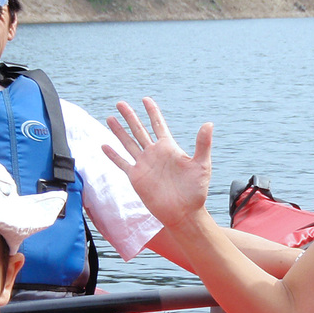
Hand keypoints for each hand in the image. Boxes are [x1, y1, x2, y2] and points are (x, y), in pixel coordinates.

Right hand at [104, 97, 213, 227]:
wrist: (184, 213)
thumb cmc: (196, 191)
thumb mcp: (201, 165)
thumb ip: (202, 144)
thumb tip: (209, 123)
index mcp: (169, 148)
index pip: (158, 124)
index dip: (152, 111)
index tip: (145, 99)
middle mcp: (154, 154)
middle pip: (139, 130)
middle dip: (130, 116)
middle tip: (120, 103)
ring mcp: (144, 165)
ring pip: (128, 143)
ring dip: (119, 131)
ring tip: (110, 118)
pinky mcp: (136, 178)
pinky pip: (122, 163)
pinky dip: (113, 155)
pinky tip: (104, 145)